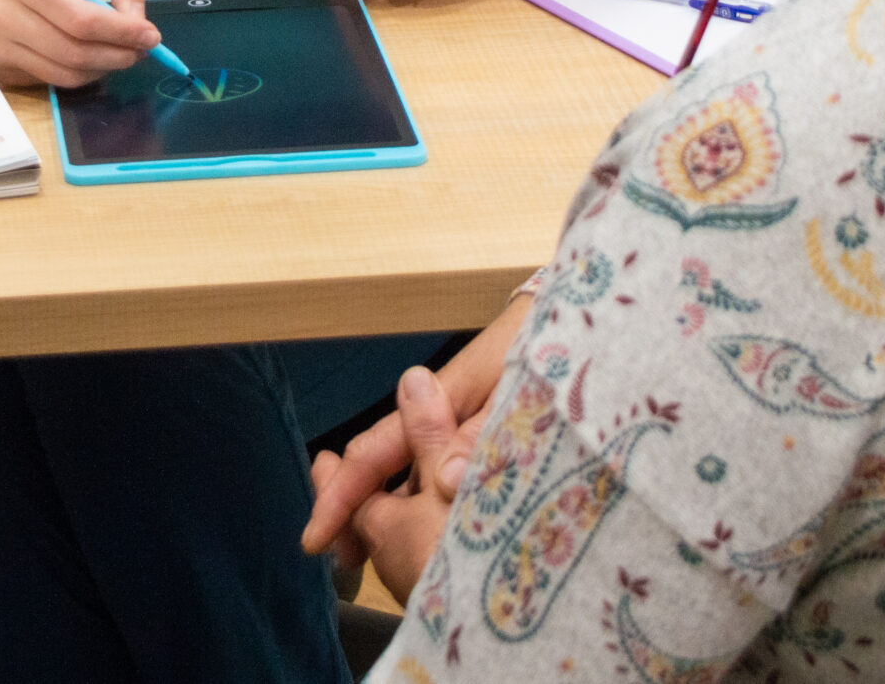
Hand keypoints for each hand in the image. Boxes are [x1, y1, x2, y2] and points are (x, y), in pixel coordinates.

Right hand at [0, 0, 162, 88]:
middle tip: (141, 50)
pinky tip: (88, 57)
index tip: (151, 36)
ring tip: (118, 52)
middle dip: (118, 55)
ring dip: (103, 69)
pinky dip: (81, 75)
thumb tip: (140, 26)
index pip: (81, 19)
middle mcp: (4, 16)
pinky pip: (52, 82)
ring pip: (66, 75)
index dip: (121, 32)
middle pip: (74, 53)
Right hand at [303, 293, 529, 559]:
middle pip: (380, 468)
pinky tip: (425, 533)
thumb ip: (480, 436)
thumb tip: (445, 482)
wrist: (568, 324)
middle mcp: (435, 418)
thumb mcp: (514, 394)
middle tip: (343, 560)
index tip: (315, 538)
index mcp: (435, 403)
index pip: (373, 455)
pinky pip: (438, 476)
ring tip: (371, 556)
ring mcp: (454, 429)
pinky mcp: (475, 439)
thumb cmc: (542, 349)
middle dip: (354, 512)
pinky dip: (422, 503)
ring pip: (409, 476)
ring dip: (389, 512)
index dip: (341, 497)